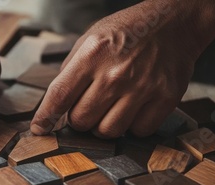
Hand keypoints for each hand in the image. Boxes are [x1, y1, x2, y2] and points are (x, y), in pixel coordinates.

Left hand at [31, 0, 214, 137]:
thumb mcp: (91, 38)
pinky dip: (133, 125)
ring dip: (104, 125)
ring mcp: (142, 87)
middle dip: (79, 118)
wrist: (174, 23)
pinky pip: (138, 131)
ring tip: (111, 108)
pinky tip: (134, 108)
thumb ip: (71, 70)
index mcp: (92, 54)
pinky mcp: (165, 98)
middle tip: (89, 106)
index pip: (59, 96)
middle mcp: (115, 73)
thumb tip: (53, 105)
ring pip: (108, 132)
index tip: (39, 129)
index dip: (45, 117)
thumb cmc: (128, 32)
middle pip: (81, 121)